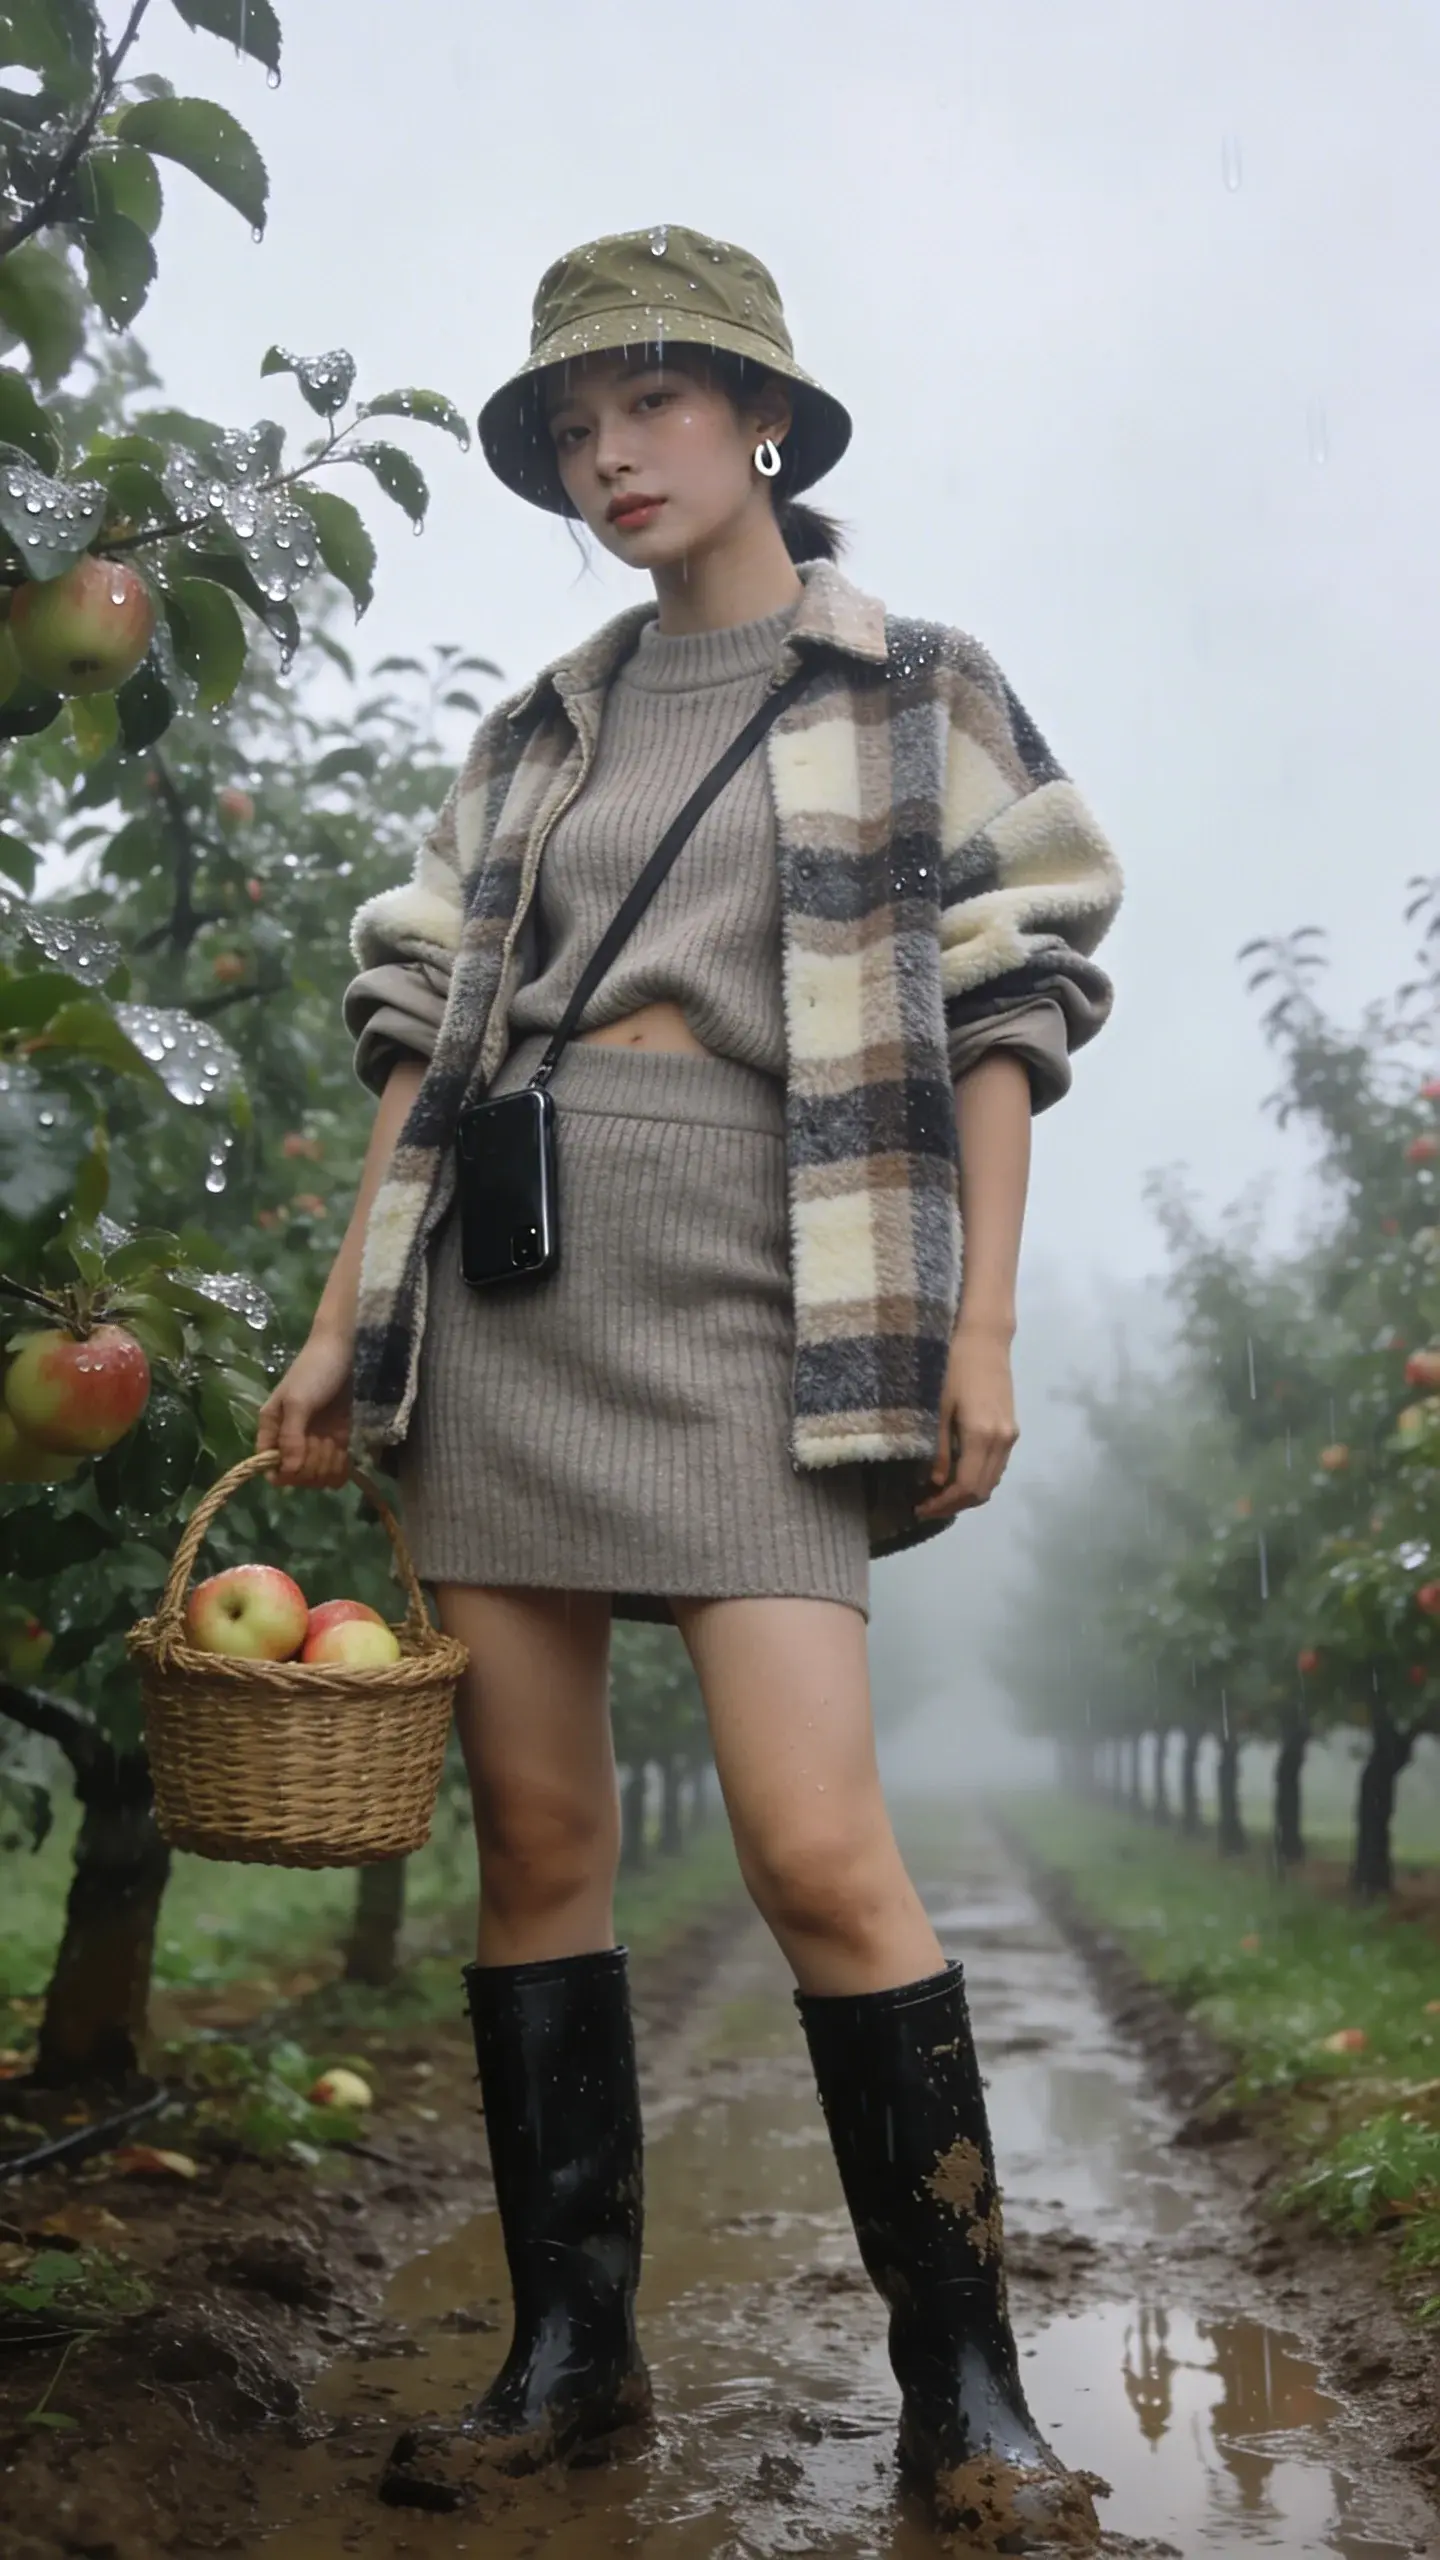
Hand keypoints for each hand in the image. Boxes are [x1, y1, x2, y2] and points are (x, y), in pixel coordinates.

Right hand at [254, 1327, 354, 1489]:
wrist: (341, 1352)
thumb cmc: (313, 1371)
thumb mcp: (298, 1402)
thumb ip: (291, 1437)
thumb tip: (289, 1471)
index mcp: (271, 1430)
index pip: (271, 1469)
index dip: (287, 1473)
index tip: (301, 1461)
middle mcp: (290, 1441)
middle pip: (296, 1476)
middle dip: (312, 1466)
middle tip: (322, 1443)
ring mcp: (314, 1443)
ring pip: (317, 1476)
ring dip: (328, 1466)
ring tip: (334, 1445)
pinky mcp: (335, 1441)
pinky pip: (334, 1469)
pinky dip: (341, 1469)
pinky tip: (345, 1456)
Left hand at [913, 1320, 1018, 1522]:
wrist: (985, 1340)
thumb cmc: (954, 1367)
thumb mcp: (939, 1407)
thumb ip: (939, 1448)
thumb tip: (936, 1482)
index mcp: (982, 1436)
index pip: (967, 1486)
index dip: (945, 1504)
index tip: (921, 1508)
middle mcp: (1002, 1441)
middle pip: (983, 1490)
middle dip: (955, 1505)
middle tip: (927, 1506)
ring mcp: (1011, 1436)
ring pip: (993, 1480)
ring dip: (968, 1494)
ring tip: (939, 1495)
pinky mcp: (1012, 1429)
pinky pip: (997, 1466)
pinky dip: (979, 1479)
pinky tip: (958, 1475)